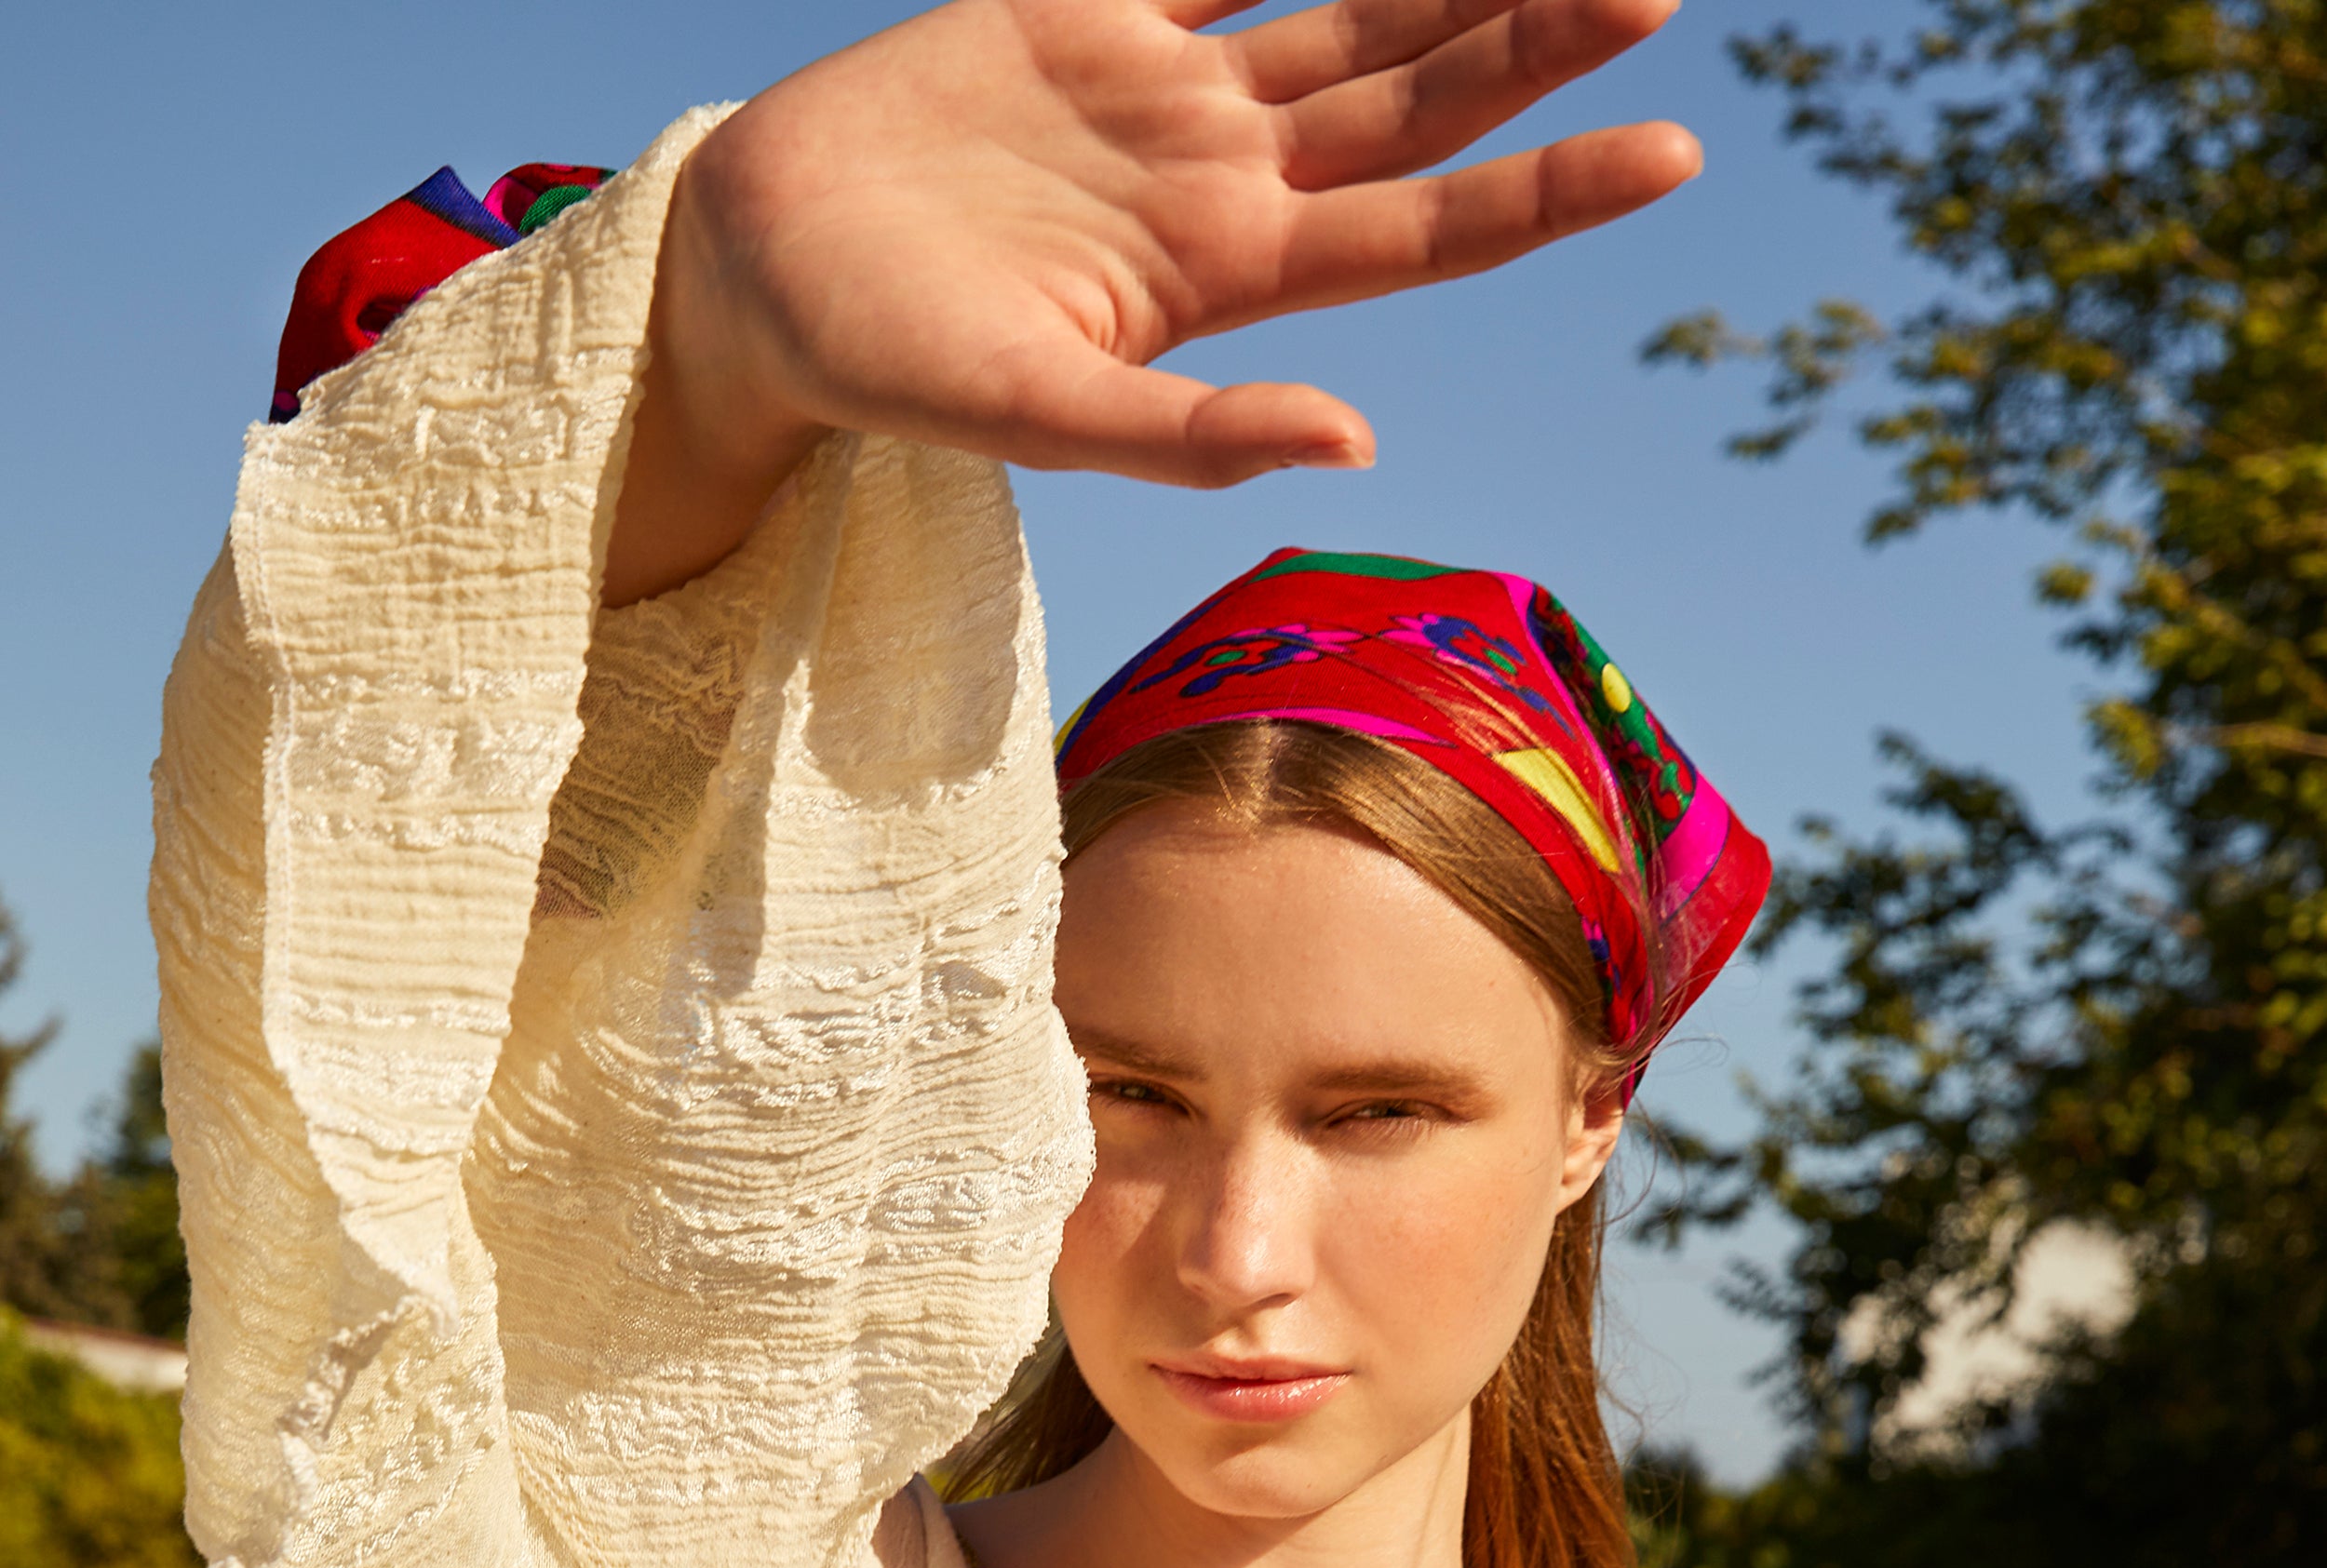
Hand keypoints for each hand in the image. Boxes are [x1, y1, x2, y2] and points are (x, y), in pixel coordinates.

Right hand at [606, 0, 1697, 598]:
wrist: (755, 271)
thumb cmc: (887, 366)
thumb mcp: (1040, 420)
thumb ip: (1190, 439)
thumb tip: (1356, 446)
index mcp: (1230, 270)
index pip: (1428, 225)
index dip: (1548, 190)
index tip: (1675, 152)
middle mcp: (1221, 172)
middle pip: (1415, 95)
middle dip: (1536, 39)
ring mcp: (1159, 86)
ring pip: (1344, 4)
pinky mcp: (1082, 7)